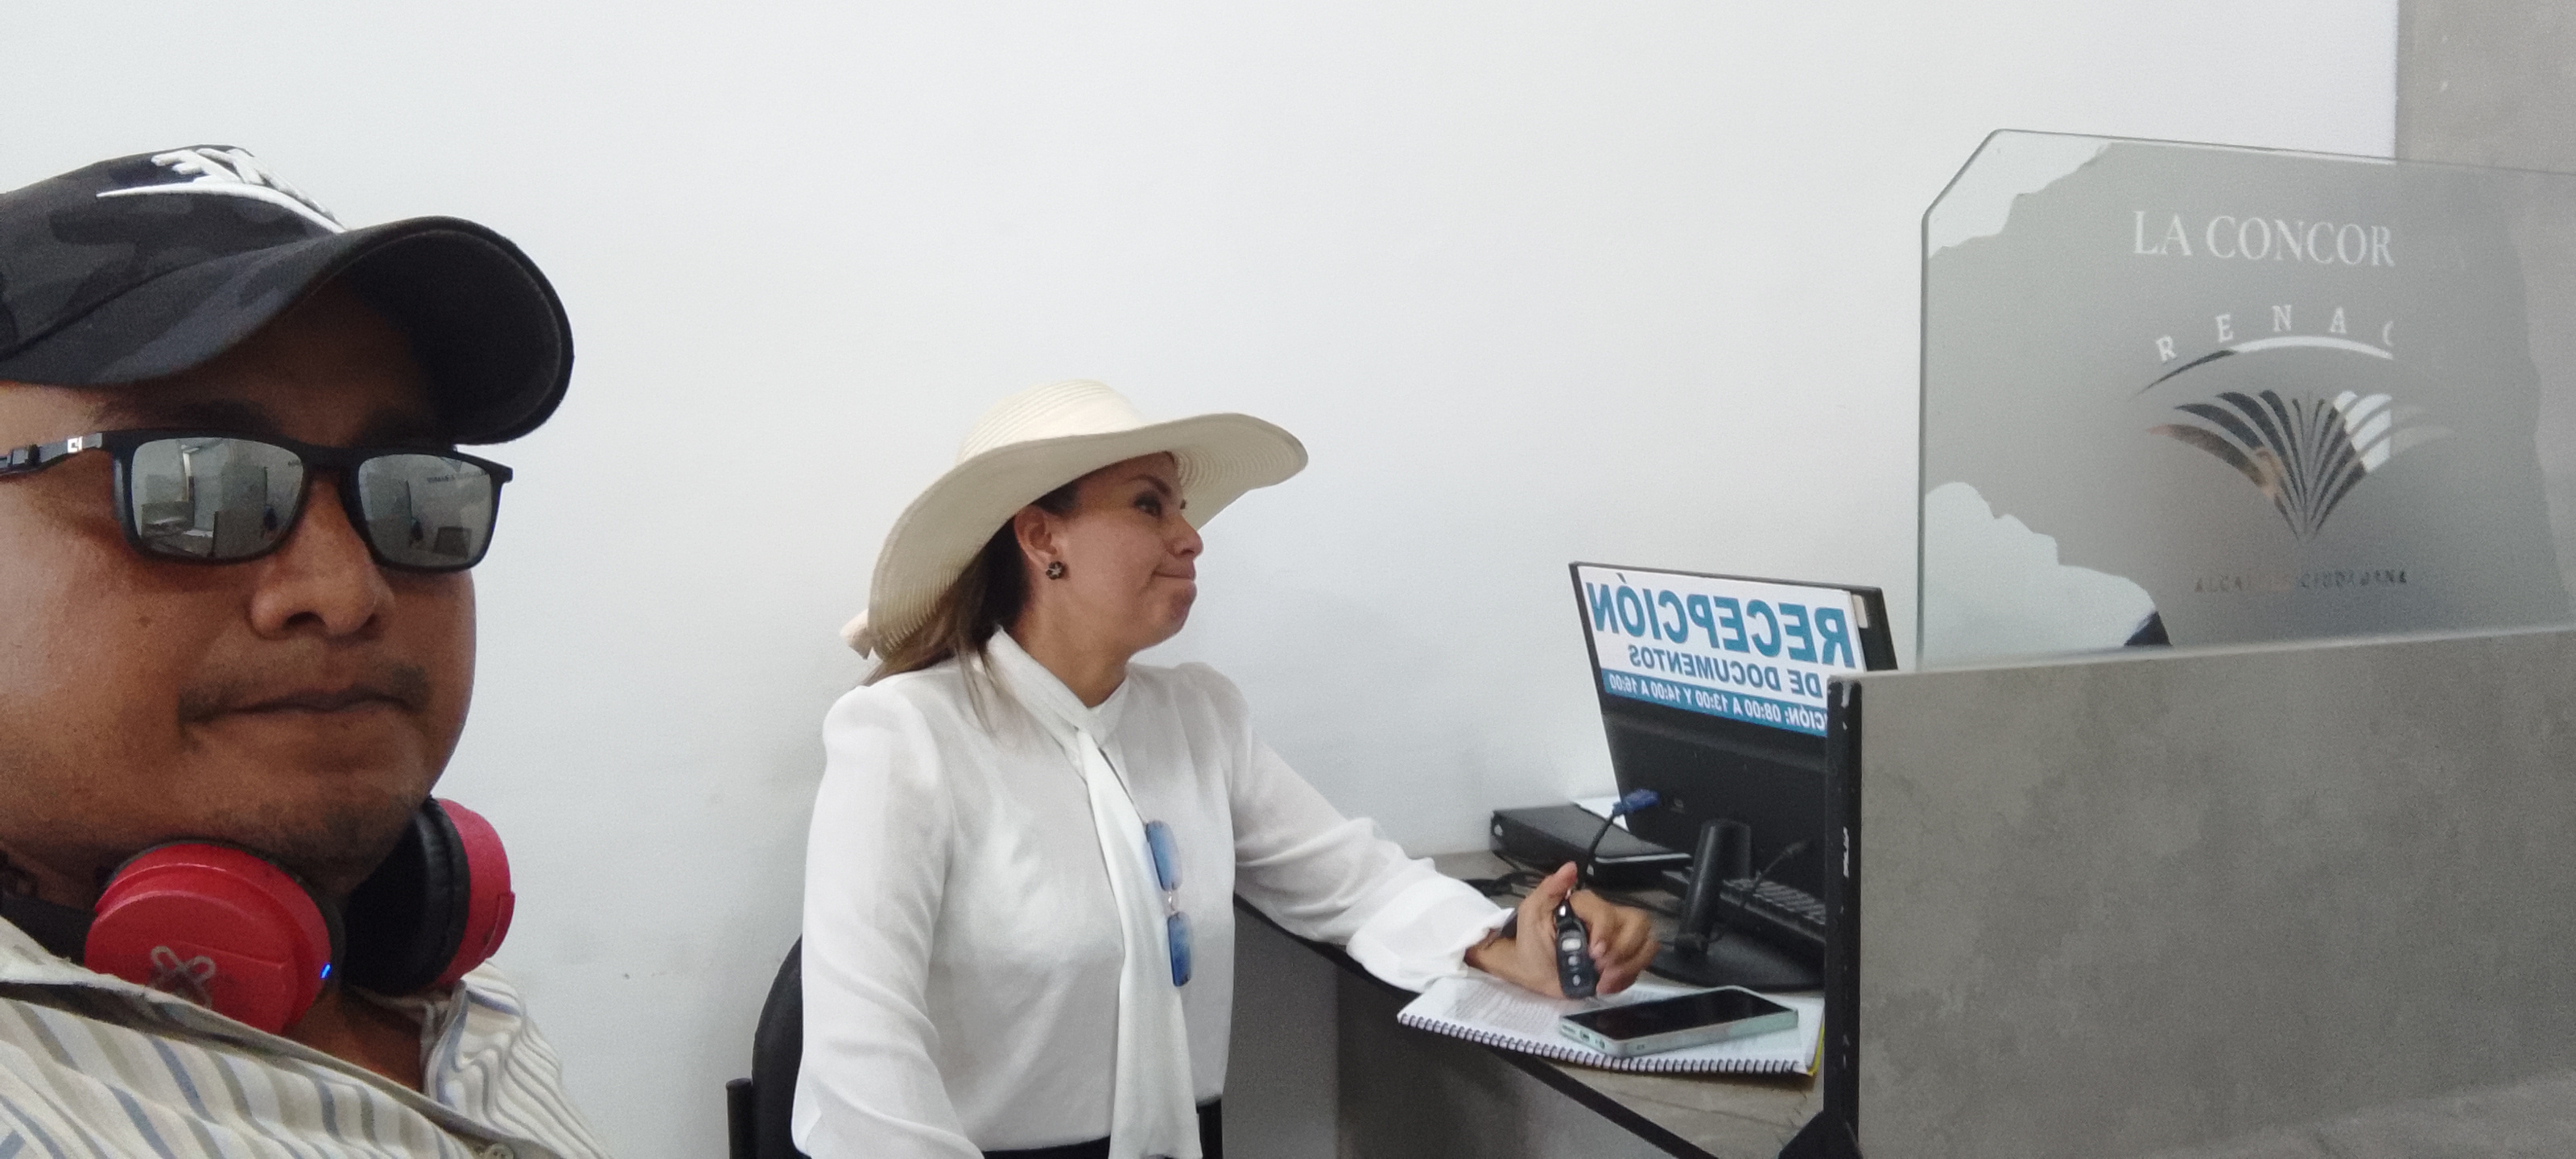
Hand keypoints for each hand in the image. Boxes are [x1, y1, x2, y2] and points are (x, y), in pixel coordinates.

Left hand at [1464, 862, 1658, 997]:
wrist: (1532, 972)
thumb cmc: (1531, 940)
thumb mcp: (1531, 913)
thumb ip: (1549, 889)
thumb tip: (1570, 868)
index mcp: (1588, 905)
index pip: (1609, 913)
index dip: (1606, 933)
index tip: (1593, 954)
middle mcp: (1609, 918)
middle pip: (1639, 924)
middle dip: (1623, 951)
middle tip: (1601, 968)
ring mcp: (1619, 940)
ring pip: (1648, 942)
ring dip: (1629, 966)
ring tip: (1604, 980)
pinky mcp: (1623, 960)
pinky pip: (1642, 965)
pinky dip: (1627, 978)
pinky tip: (1606, 985)